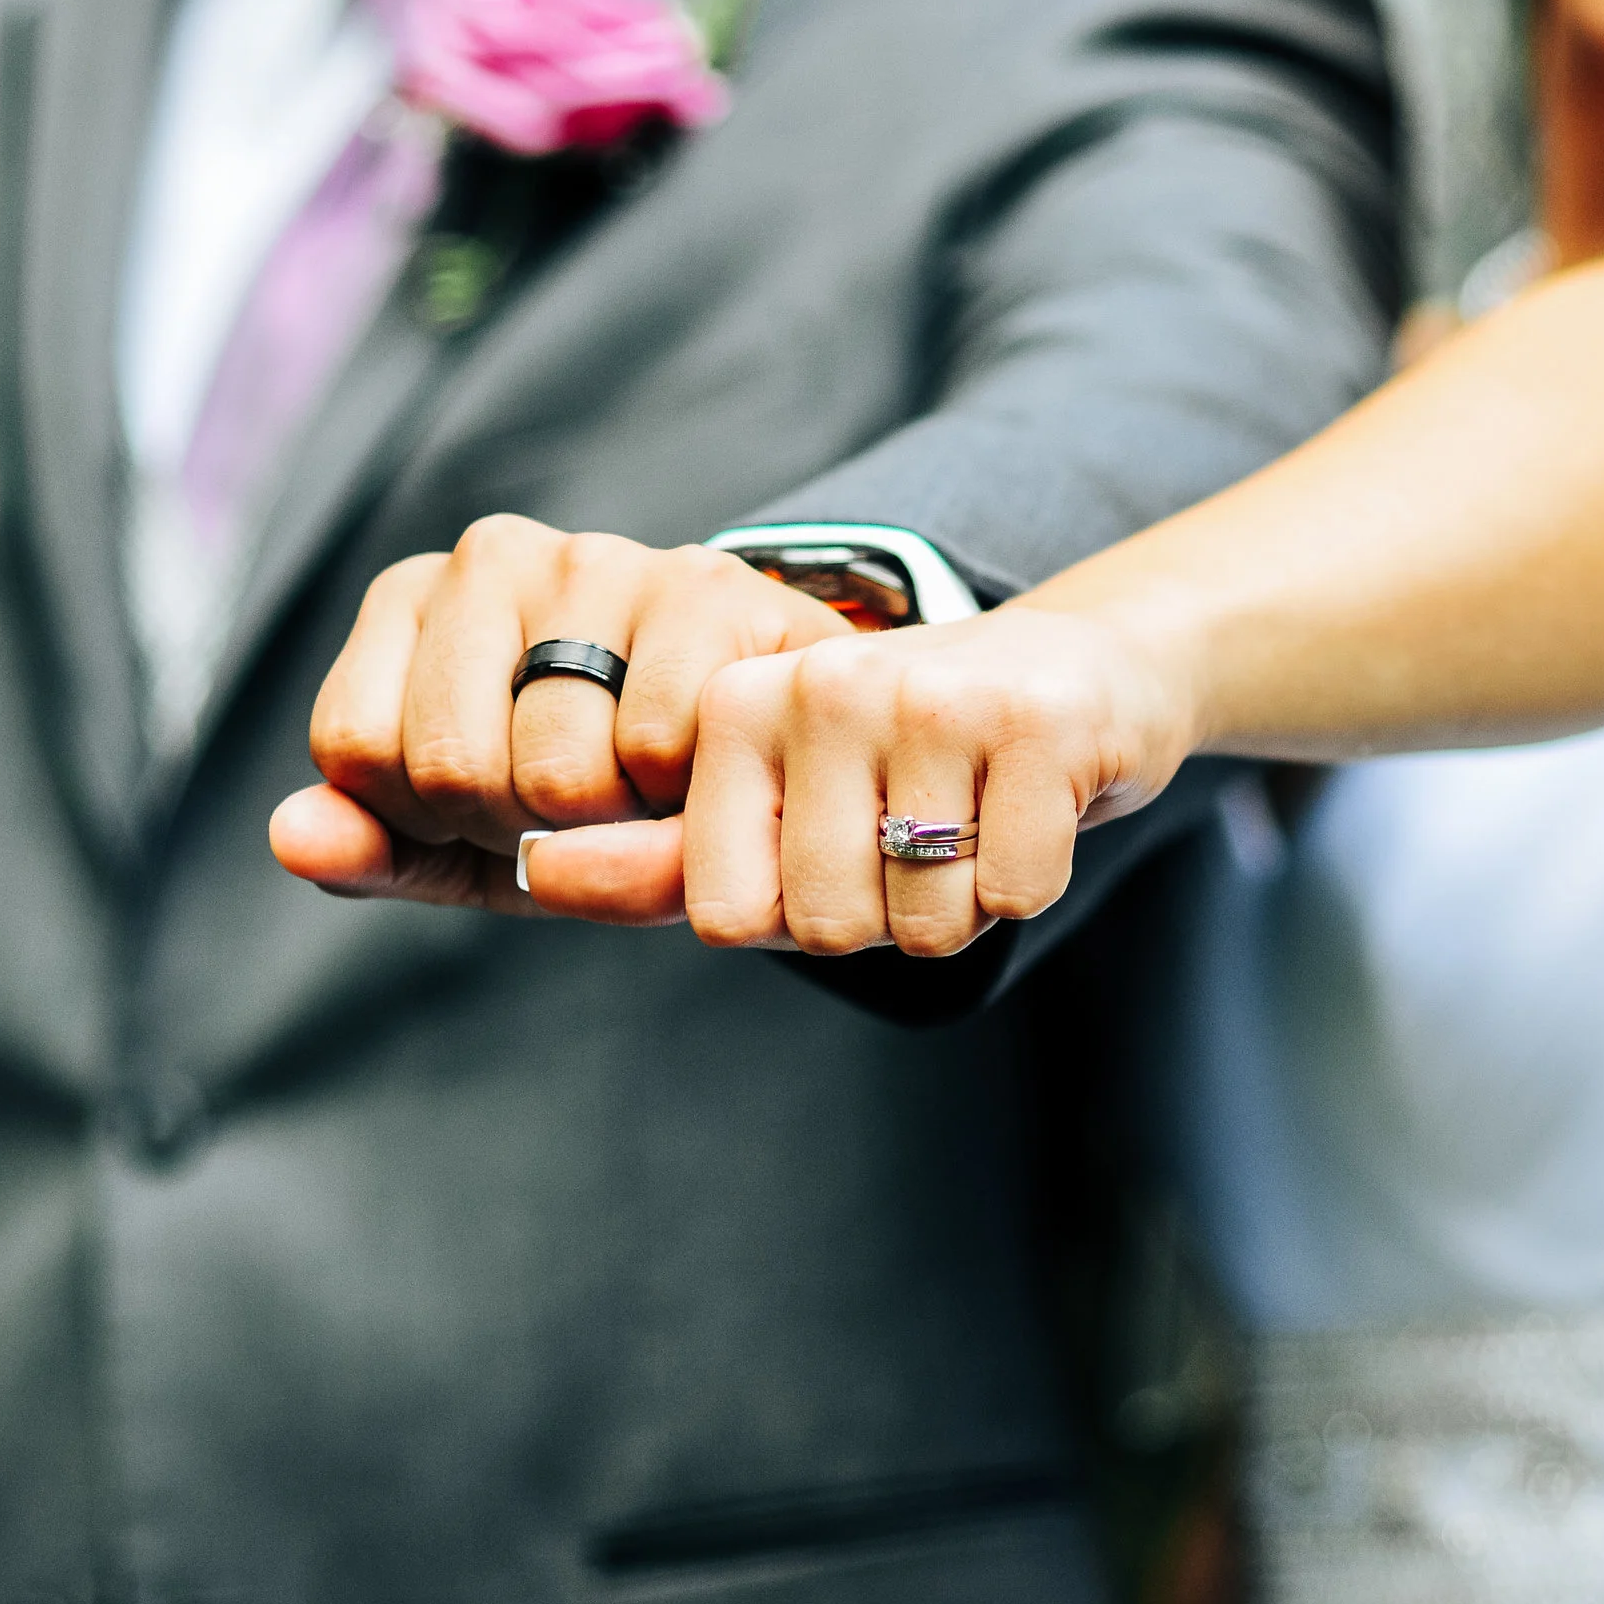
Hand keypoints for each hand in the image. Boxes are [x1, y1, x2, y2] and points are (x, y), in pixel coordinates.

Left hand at [268, 512, 852, 911]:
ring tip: (641, 787)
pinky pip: (652, 749)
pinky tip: (700, 765)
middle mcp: (492, 555)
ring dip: (607, 821)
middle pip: (448, 763)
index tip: (492, 809)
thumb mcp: (473, 845)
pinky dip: (680, 796)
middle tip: (579, 807)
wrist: (772, 754)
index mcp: (414, 600)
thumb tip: (289, 835)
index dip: (428, 821)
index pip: (357, 749)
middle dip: (518, 828)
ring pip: (553, 765)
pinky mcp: (705, 586)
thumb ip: (375, 847)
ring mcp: (600, 558)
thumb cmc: (602, 795)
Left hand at [513, 605, 1190, 954]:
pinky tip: (1027, 806)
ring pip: (924, 920)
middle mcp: (819, 684)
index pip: (727, 917)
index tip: (830, 845)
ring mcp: (929, 695)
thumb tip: (527, 875)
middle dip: (882, 918)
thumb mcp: (769, 813)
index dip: (791, 916)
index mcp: (733, 704)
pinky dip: (1028, 882)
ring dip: (959, 904)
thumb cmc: (900, 765)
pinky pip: (1014, 895)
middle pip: (826, 926)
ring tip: (969, 816)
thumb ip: (649, 862)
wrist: (1075, 678)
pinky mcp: (1034, 721)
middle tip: (916, 832)